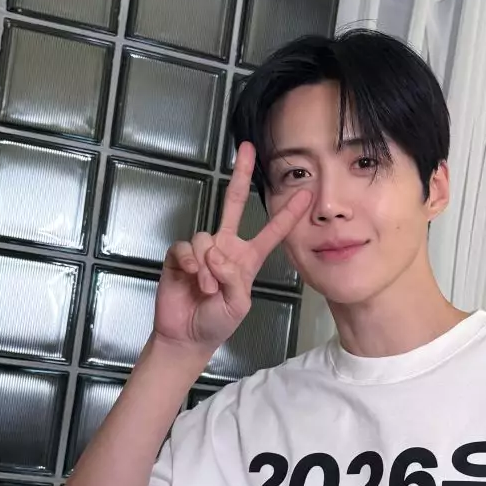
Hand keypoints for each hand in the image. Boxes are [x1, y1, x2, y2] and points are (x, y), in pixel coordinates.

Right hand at [154, 142, 310, 353]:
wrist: (186, 336)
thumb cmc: (217, 323)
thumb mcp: (239, 304)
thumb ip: (234, 278)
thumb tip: (217, 253)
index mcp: (247, 259)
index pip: (271, 231)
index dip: (288, 214)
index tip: (306, 194)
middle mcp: (225, 248)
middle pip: (233, 204)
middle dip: (240, 176)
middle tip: (246, 149)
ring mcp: (202, 251)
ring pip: (206, 238)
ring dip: (207, 266)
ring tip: (207, 288)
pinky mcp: (179, 256)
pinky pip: (185, 248)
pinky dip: (190, 264)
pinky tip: (191, 278)